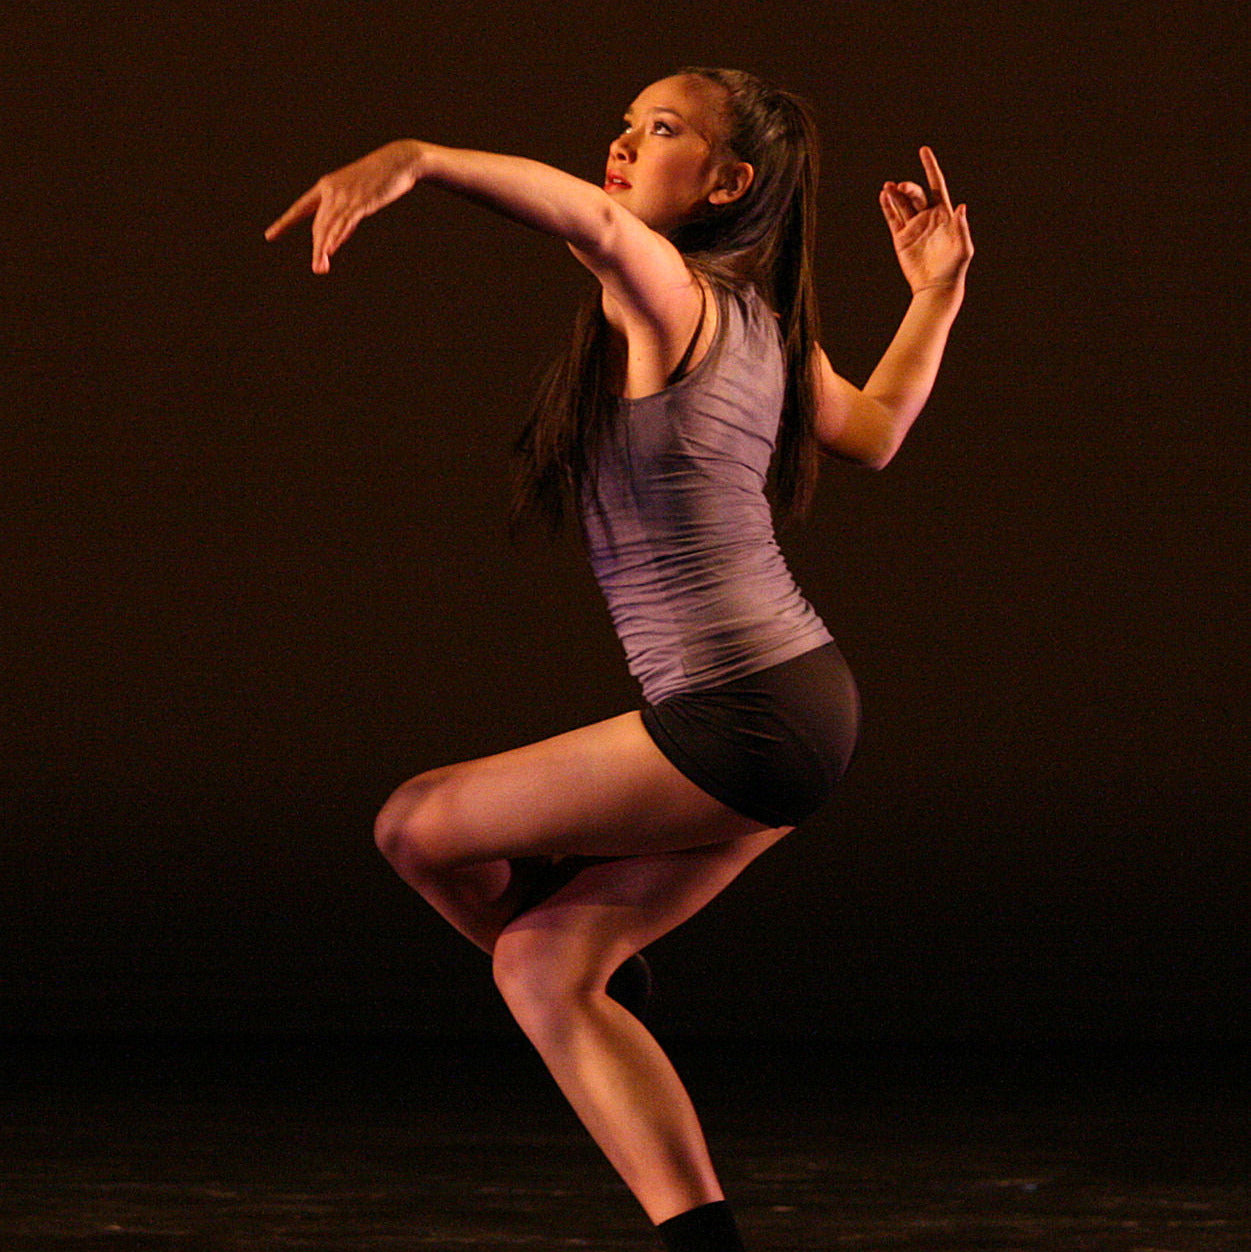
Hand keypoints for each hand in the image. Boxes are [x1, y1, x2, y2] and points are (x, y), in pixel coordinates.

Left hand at [264, 140, 422, 273]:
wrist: (399, 160)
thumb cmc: (380, 177)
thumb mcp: (358, 193)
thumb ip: (345, 214)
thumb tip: (336, 238)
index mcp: (326, 186)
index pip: (301, 208)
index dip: (285, 223)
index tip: (270, 235)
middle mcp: (331, 190)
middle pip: (319, 224)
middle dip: (317, 248)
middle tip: (317, 269)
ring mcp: (346, 196)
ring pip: (329, 226)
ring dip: (324, 249)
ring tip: (320, 268)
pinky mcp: (361, 201)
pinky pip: (345, 222)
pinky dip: (337, 237)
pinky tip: (330, 249)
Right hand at [880, 147, 972, 295]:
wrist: (936, 287)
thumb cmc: (954, 267)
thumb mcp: (963, 247)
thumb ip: (962, 227)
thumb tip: (961, 207)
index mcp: (944, 214)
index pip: (935, 184)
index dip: (930, 167)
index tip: (924, 150)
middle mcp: (927, 217)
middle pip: (916, 194)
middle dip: (908, 188)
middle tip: (901, 187)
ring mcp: (913, 227)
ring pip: (901, 204)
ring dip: (894, 194)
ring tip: (887, 187)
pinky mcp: (901, 238)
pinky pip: (892, 218)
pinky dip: (887, 207)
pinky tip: (883, 196)